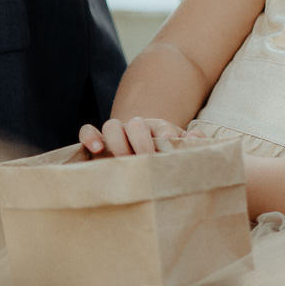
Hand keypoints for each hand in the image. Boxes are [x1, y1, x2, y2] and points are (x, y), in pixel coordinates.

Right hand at [79, 117, 200, 156]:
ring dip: (117, 141)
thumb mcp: (180, 150)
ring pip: (112, 126)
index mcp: (160, 130)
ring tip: (122, 158)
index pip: (163, 129)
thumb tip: (197, 137)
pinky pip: (87, 130)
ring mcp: (117, 133)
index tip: (168, 155)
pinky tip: (96, 149)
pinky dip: (90, 136)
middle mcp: (137, 128)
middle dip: (142, 142)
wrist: (143, 153)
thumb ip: (190, 144)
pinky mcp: (97, 141)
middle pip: (137, 125)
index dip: (165, 139)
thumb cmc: (164, 156)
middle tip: (147, 160)